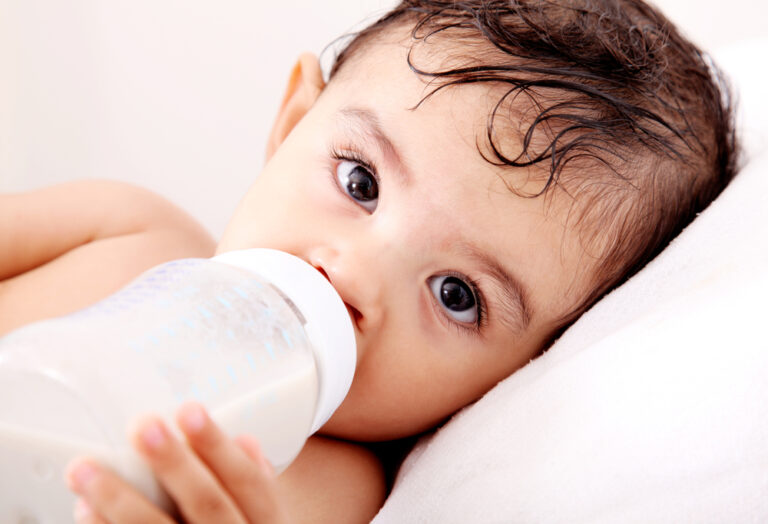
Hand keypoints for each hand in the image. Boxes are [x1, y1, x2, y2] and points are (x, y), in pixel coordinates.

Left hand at [65, 402, 287, 522]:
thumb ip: (259, 490)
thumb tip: (246, 443)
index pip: (251, 485)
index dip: (220, 449)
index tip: (190, 413)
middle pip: (209, 507)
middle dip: (175, 465)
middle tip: (142, 427)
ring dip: (120, 501)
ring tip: (87, 469)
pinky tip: (86, 513)